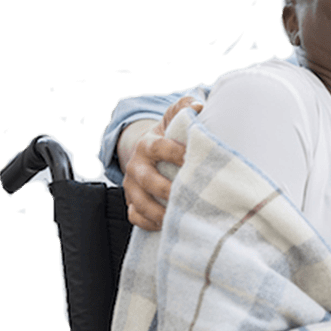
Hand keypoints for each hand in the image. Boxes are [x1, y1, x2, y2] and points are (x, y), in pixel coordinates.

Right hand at [119, 96, 203, 229]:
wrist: (149, 151)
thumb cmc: (170, 136)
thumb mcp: (174, 118)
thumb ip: (185, 107)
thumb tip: (198, 105)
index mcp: (148, 144)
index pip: (159, 148)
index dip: (175, 153)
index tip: (194, 159)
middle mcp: (136, 165)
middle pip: (147, 180)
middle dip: (167, 189)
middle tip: (189, 195)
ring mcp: (132, 186)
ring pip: (139, 202)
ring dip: (159, 212)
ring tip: (180, 217)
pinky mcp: (132, 202)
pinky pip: (135, 216)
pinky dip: (149, 223)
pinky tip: (169, 225)